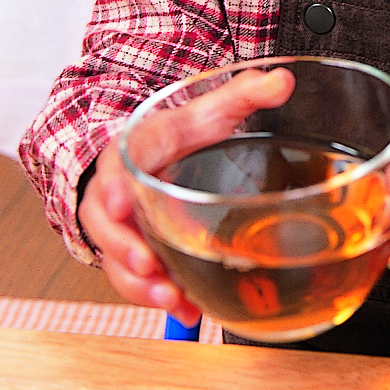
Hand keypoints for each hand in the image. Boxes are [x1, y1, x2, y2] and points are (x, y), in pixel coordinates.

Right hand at [78, 66, 294, 321]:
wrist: (155, 154)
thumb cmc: (182, 132)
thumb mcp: (211, 109)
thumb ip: (245, 94)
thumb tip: (282, 80)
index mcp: (139, 146)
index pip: (121, 163)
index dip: (116, 185)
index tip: (122, 203)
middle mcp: (119, 186)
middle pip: (107, 219)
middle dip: (123, 243)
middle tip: (146, 262)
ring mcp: (120, 222)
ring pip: (116, 255)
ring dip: (139, 279)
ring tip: (169, 295)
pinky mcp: (130, 250)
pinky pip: (133, 278)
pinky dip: (158, 296)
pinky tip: (186, 309)